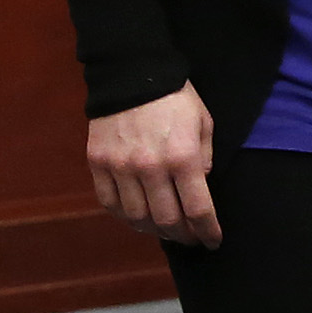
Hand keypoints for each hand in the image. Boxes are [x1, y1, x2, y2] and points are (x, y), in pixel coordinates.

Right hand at [86, 84, 219, 246]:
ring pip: (137, 217)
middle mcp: (150, 167)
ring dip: (154, 229)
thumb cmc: (175, 97)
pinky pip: (109, 203)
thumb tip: (200, 188)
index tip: (213, 241)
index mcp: (183, 157)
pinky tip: (137, 216)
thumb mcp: (204, 124)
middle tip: (190, 237)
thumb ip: (205, 158)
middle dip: (183, 235)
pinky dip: (125, 216)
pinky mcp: (98, 163)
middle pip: (167, 220)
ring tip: (165, 228)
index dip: (208, 231)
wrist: (132, 71)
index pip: (198, 210)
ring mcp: (120, 167)